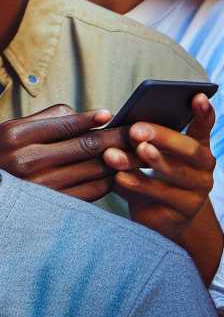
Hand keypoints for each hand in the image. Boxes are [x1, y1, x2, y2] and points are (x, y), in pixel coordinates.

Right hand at [0, 105, 129, 199]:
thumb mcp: (9, 131)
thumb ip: (47, 119)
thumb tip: (89, 116)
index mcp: (14, 136)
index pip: (64, 123)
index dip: (92, 119)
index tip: (111, 115)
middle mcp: (25, 161)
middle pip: (85, 146)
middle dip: (117, 138)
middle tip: (139, 133)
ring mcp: (39, 187)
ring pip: (93, 170)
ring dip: (118, 160)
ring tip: (135, 153)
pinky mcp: (51, 208)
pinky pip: (91, 193)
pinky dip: (107, 181)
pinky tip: (114, 174)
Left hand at [105, 96, 220, 278]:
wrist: (161, 221)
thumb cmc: (150, 179)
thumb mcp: (146, 158)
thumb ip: (140, 141)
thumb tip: (114, 121)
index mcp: (196, 149)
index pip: (203, 128)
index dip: (203, 113)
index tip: (198, 95)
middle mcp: (203, 169)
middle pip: (189, 150)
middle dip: (162, 137)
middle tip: (136, 129)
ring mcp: (197, 191)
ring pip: (173, 173)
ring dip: (145, 161)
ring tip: (121, 153)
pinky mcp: (182, 211)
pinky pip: (159, 195)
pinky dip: (138, 184)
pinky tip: (119, 177)